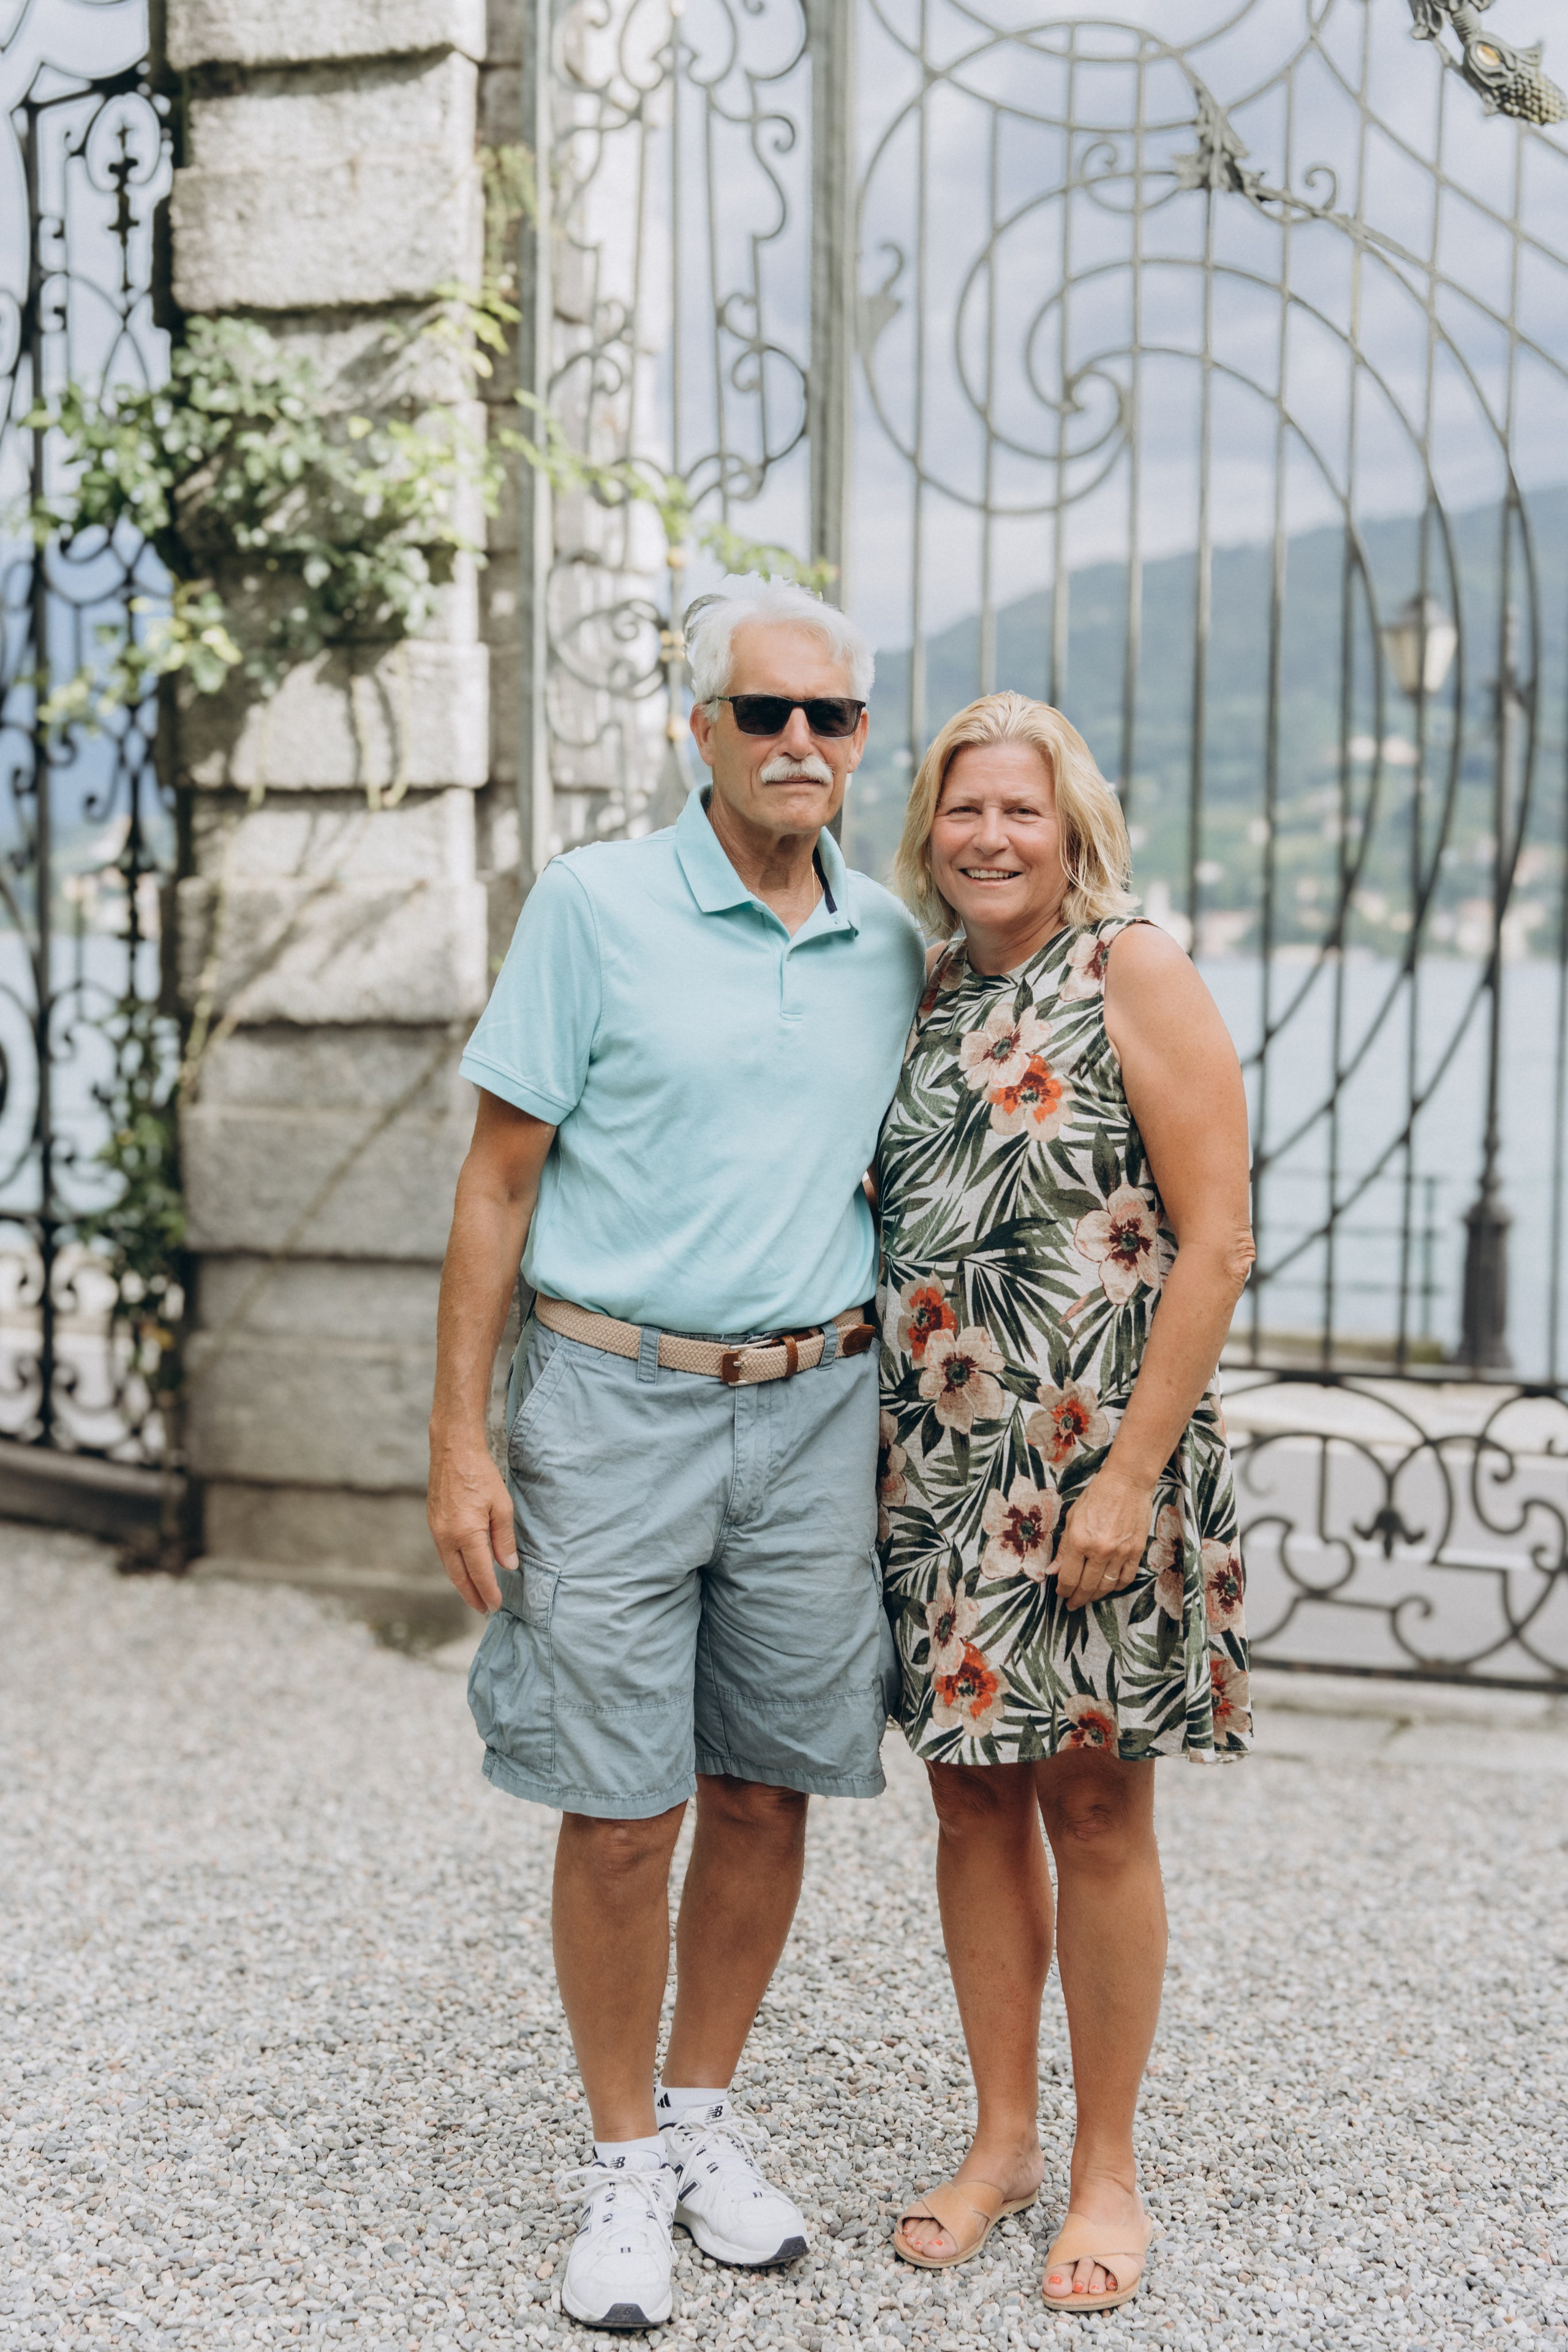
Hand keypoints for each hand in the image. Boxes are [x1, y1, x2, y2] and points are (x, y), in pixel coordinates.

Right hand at [427, 1434, 517, 1612]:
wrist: (453, 1450)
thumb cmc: (481, 1474)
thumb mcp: (502, 1506)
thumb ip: (504, 1539)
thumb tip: (507, 1566)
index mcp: (466, 1533)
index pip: (480, 1573)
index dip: (489, 1592)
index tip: (496, 1605)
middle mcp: (447, 1536)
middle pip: (459, 1577)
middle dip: (472, 1596)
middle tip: (483, 1610)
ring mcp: (436, 1530)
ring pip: (449, 1566)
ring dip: (462, 1584)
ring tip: (475, 1595)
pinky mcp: (433, 1523)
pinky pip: (443, 1553)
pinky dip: (454, 1567)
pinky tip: (464, 1570)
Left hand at [1052, 1465, 1155, 1609]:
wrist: (1127, 1483)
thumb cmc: (1096, 1496)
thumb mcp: (1072, 1518)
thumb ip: (1064, 1548)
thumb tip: (1053, 1570)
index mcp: (1080, 1541)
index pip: (1069, 1577)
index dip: (1063, 1591)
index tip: (1060, 1595)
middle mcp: (1100, 1550)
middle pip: (1087, 1587)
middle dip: (1077, 1599)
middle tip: (1072, 1605)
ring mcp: (1121, 1553)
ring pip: (1106, 1586)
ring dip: (1095, 1596)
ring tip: (1088, 1598)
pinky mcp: (1136, 1552)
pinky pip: (1126, 1578)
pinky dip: (1116, 1587)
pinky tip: (1108, 1587)